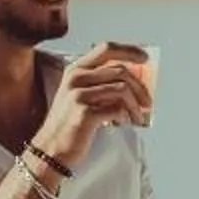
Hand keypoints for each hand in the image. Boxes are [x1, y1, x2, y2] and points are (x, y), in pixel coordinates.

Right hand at [33, 42, 152, 162]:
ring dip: (135, 105)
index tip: (145, 58)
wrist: (51, 149)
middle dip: (140, 87)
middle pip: (120, 70)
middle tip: (147, 102)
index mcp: (75, 69)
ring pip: (122, 89)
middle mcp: (76, 77)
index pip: (106, 49)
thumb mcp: (79, 95)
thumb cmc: (69, 123)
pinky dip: (125, 116)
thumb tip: (136, 80)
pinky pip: (117, 109)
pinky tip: (123, 123)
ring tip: (138, 117)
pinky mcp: (84, 113)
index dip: (129, 51)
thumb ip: (101, 83)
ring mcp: (79, 95)